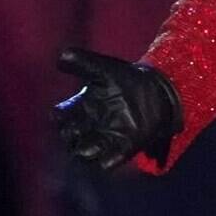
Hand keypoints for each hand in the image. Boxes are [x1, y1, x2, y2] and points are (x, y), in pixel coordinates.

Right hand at [52, 47, 182, 169]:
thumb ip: (84, 63)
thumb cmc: (126, 79)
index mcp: (81, 106)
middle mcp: (90, 125)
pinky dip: (109, 161)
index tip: (58, 114)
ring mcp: (106, 137)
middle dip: (70, 138)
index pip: (62, 116)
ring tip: (87, 150)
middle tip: (74, 133)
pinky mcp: (125, 145)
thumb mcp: (105, 69)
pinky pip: (112, 159)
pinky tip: (107, 161)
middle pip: (70, 138)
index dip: (59, 117)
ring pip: (86, 153)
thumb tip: (62, 54)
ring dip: (85, 153)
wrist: (156, 89)